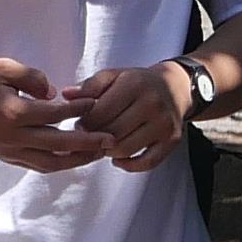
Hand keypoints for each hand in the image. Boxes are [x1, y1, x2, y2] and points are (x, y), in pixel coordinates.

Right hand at [0, 57, 109, 171]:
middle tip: (111, 139)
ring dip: (77, 160)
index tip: (95, 103)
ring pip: (51, 163)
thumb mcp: (1, 67)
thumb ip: (31, 77)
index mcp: (13, 113)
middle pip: (59, 145)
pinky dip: (60, 164)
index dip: (77, 110)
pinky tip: (74, 157)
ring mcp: (11, 151)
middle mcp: (14, 137)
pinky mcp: (8, 158)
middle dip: (88, 143)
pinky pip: (39, 166)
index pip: (54, 115)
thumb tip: (54, 93)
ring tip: (97, 153)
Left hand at [65, 61, 200, 173]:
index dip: (85, 122)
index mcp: (134, 85)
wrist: (175, 87)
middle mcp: (152, 104)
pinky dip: (128, 165)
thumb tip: (66, 95)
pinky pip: (146, 163)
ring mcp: (164, 124)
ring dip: (108, 151)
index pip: (100, 112)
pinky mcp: (172, 140)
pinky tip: (117, 157)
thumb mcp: (113, 76)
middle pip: (112, 132)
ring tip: (101, 144)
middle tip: (88, 136)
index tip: (80, 124)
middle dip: (94, 137)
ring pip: (125, 149)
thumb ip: (89, 86)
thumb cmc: (137, 83)